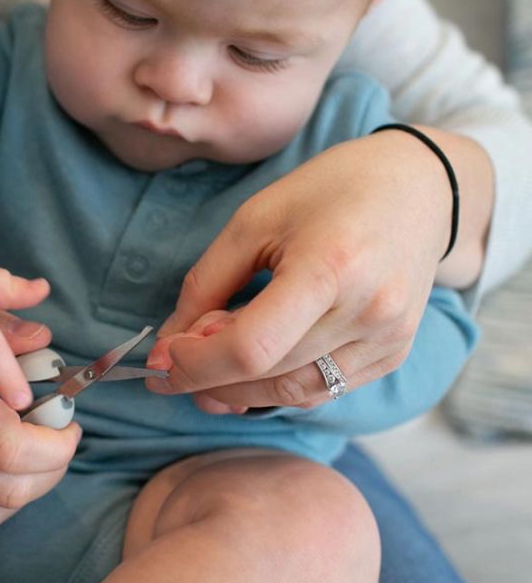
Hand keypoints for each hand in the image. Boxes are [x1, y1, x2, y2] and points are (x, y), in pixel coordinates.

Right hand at [0, 296, 80, 533]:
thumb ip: (1, 325)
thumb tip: (46, 339)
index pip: (12, 429)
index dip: (56, 438)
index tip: (71, 427)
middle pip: (5, 469)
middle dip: (51, 466)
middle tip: (64, 449)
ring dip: (26, 494)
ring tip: (39, 472)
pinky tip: (1, 490)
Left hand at [147, 133, 458, 411]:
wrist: (419, 189)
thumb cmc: (329, 192)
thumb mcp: (254, 220)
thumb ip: (206, 286)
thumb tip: (168, 347)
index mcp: (331, 267)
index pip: (251, 348)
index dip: (196, 365)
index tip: (162, 360)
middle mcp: (369, 312)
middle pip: (268, 375)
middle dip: (208, 376)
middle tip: (177, 359)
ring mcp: (387, 340)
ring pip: (292, 393)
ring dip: (237, 391)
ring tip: (208, 366)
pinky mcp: (393, 355)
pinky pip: (322, 392)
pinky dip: (275, 389)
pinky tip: (251, 370)